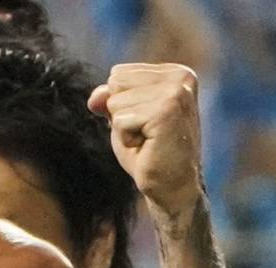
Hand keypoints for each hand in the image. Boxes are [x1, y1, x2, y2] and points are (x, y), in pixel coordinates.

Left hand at [88, 63, 203, 231]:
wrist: (171, 186)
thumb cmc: (149, 151)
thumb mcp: (124, 117)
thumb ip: (109, 98)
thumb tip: (95, 96)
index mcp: (176, 73)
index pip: (119, 74)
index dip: (122, 104)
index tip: (146, 123)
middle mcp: (180, 78)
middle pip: (115, 82)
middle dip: (121, 112)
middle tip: (145, 133)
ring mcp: (176, 93)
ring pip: (115, 101)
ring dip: (124, 127)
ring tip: (147, 140)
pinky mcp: (166, 112)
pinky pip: (119, 119)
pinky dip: (126, 138)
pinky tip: (147, 146)